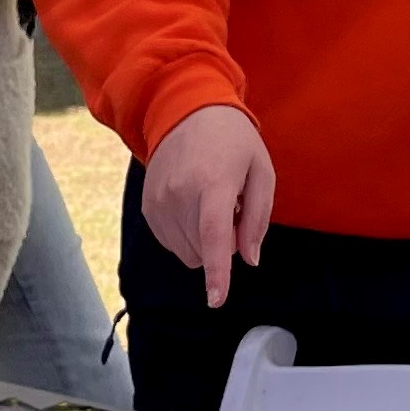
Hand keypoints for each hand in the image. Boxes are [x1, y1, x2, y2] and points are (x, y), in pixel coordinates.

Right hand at [144, 105, 273, 310]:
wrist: (185, 110)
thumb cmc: (232, 140)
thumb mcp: (261, 171)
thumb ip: (258, 218)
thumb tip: (249, 259)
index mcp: (213, 184)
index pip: (214, 236)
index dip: (218, 272)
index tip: (216, 300)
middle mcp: (179, 195)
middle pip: (204, 251)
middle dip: (224, 243)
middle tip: (231, 208)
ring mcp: (158, 202)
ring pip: (188, 252)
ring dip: (205, 241)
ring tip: (210, 203)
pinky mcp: (148, 208)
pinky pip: (171, 243)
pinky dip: (187, 236)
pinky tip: (193, 207)